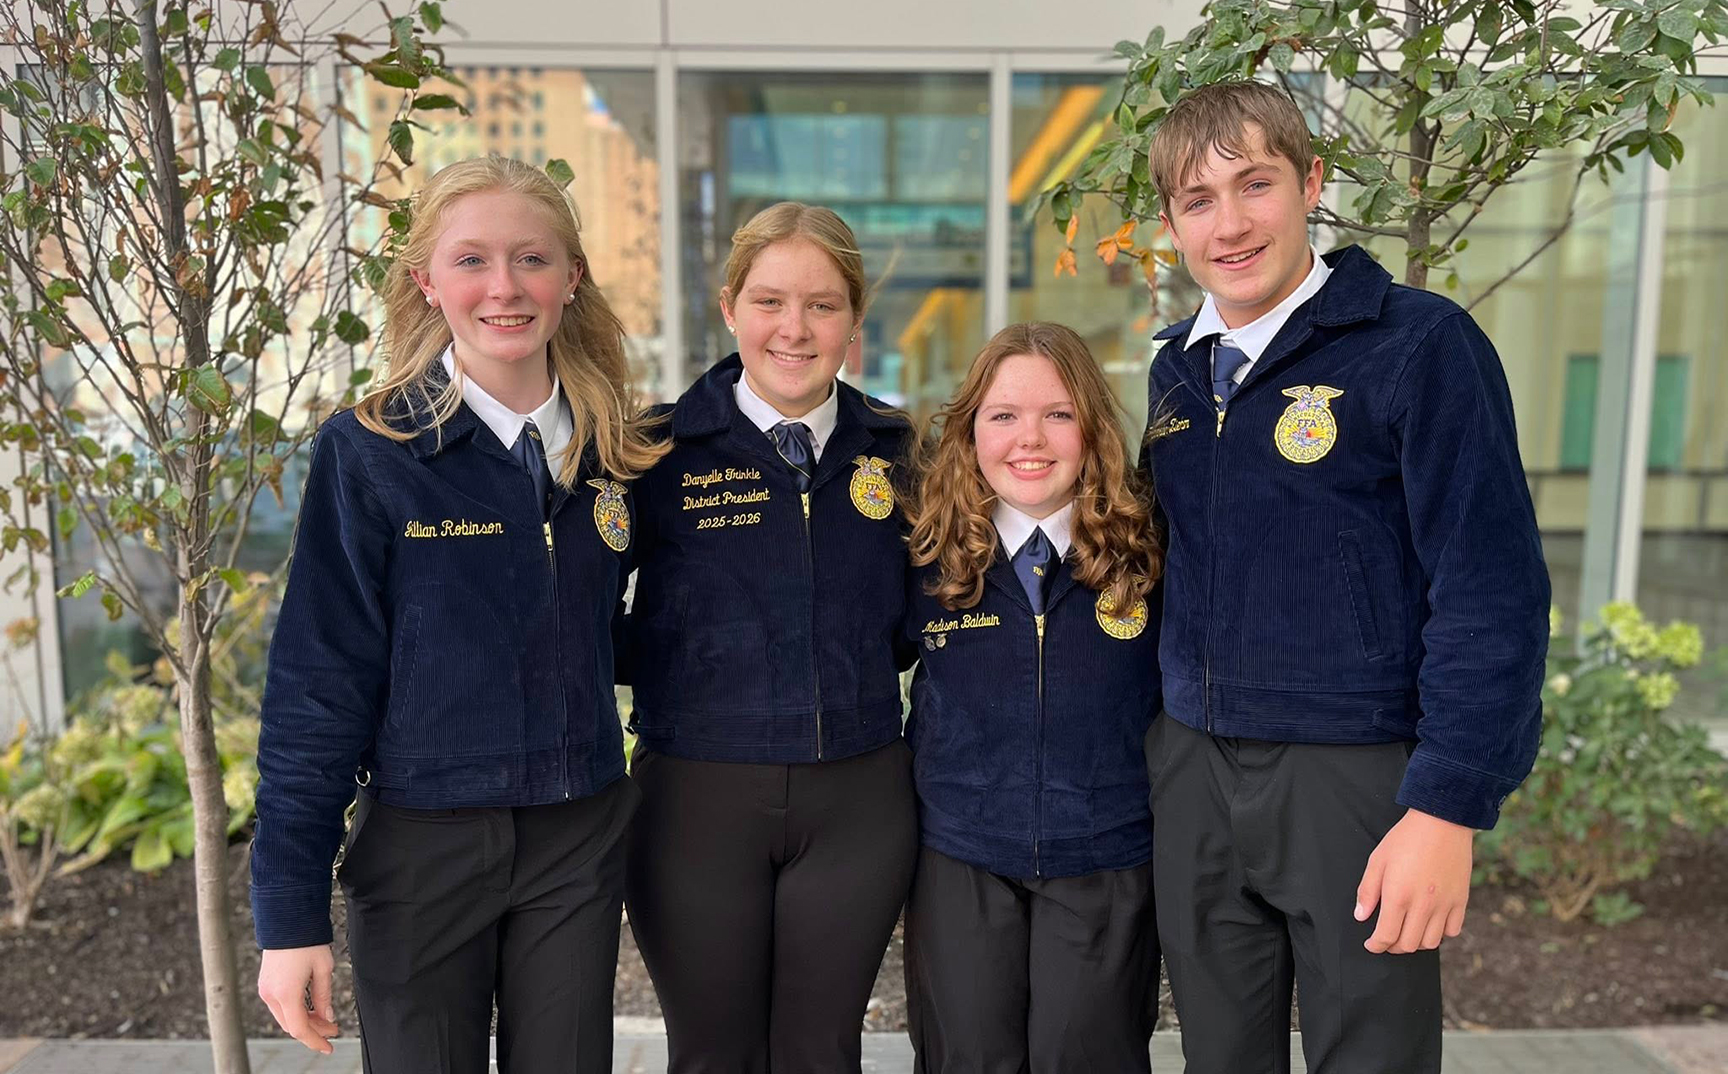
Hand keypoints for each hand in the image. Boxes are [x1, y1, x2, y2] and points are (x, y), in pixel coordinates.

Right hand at [258, 944, 339, 1052]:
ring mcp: (266, 989)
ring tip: (325, 1019)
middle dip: (313, 1031)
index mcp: (286, 993)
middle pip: (291, 1025)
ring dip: (304, 1021)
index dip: (315, 1041)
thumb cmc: (307, 940)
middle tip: (332, 1030)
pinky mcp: (266, 984)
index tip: (328, 1047)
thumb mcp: (323, 968)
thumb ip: (324, 996)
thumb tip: (327, 1017)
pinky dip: (295, 1011)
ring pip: (284, 1017)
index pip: (300, 1029)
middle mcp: (271, 994)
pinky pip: (280, 1006)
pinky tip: (310, 1009)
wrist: (287, 920)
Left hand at [1354, 808, 1473, 953]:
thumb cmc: (1405, 838)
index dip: (1376, 946)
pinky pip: (1452, 931)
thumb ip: (1367, 891)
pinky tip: (1430, 924)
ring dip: (1416, 943)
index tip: (1371, 944)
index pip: (1386, 936)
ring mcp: (1444, 905)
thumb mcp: (1377, 860)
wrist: (1442, 821)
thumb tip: (1361, 916)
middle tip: (1386, 939)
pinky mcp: (1460, 900)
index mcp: (1398, 896)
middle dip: (1393, 947)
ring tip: (1407, 932)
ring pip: (1430, 943)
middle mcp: (1422, 905)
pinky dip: (1440, 934)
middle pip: (1408, 945)